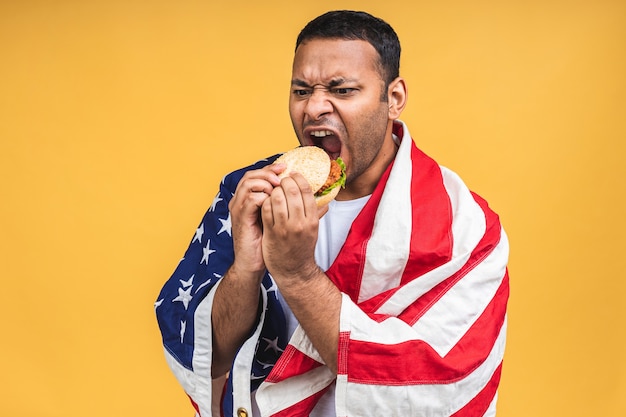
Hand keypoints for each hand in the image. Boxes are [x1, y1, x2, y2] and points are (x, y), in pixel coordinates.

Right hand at [228, 163, 284, 277]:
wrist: (252, 263)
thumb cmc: (265, 243)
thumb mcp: (278, 221)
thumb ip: (292, 208)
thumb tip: (320, 202)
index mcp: (248, 199)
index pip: (257, 175)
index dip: (271, 169)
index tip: (286, 168)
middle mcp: (240, 201)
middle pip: (251, 175)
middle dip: (269, 172)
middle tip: (283, 175)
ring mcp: (239, 209)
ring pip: (249, 184)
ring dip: (266, 182)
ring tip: (279, 188)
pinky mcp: (241, 219)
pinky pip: (251, 200)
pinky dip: (264, 196)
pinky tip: (274, 201)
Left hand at [261, 172, 323, 284]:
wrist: (293, 270)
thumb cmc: (303, 248)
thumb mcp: (314, 230)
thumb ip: (317, 212)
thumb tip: (325, 198)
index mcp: (312, 220)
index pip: (306, 190)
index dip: (297, 178)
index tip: (292, 175)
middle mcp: (300, 223)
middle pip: (291, 191)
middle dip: (284, 182)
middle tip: (281, 181)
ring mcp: (284, 228)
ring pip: (277, 198)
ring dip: (274, 191)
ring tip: (273, 191)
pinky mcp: (271, 232)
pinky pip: (266, 209)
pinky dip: (265, 201)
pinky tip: (266, 202)